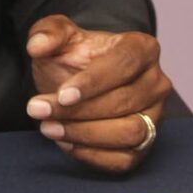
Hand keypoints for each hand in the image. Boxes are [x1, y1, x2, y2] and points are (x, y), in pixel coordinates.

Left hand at [25, 13, 171, 172]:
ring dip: (85, 134)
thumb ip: (47, 32)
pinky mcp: (146, 146)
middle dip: (78, 110)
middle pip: (124, 101)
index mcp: (141, 47)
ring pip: (129, 133)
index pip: (124, 64)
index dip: (93, 82)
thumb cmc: (73, 53)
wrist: (77, 79)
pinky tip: (65, 142)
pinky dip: (93, 155)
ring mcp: (154, 116)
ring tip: (48, 127)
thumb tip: (36, 46)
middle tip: (39, 110)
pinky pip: (125, 159)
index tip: (62, 95)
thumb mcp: (58, 34)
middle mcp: (156, 82)